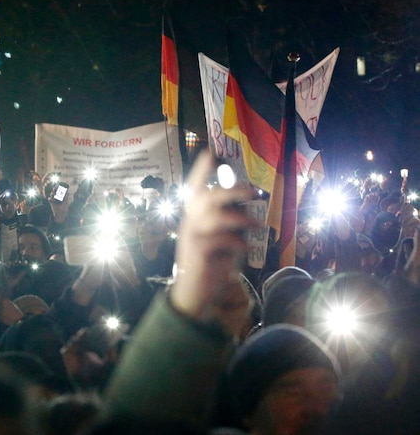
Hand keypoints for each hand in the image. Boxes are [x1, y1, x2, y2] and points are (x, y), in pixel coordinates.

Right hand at [170, 151, 259, 323]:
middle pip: (207, 198)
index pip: (194, 189)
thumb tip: (246, 208)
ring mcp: (192, 237)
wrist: (193, 294)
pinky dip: (239, 243)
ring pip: (217, 217)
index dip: (201, 171)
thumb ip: (227, 224)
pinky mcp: (198, 251)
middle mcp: (189, 223)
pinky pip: (223, 239)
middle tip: (254, 191)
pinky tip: (246, 248)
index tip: (210, 153)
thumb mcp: (218, 241)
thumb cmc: (208, 265)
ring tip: (257, 226)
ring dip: (241, 220)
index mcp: (192, 217)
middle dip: (231, 191)